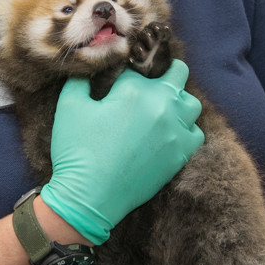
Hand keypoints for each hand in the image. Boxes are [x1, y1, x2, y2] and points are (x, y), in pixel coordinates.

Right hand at [41, 60, 203, 243]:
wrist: (90, 197)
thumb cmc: (77, 151)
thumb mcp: (68, 106)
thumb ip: (80, 80)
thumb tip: (88, 68)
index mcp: (134, 89)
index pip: (137, 67)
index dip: (126, 70)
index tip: (120, 80)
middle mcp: (162, 105)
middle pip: (178, 73)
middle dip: (165, 72)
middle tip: (150, 83)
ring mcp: (175, 131)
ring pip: (192, 104)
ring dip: (179, 101)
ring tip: (162, 109)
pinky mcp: (180, 155)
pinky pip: (195, 134)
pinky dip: (186, 130)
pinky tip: (169, 134)